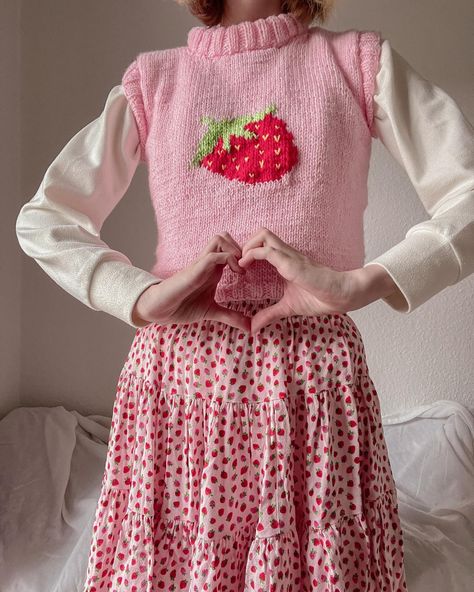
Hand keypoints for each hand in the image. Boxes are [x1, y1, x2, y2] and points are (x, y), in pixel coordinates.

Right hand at [132, 232, 251, 331]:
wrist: (159, 308)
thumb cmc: (182, 306)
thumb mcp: (212, 312)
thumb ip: (231, 317)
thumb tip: (250, 328)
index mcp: (213, 269)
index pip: (230, 248)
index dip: (245, 255)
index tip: (254, 271)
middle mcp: (208, 263)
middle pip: (225, 237)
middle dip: (242, 247)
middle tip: (249, 266)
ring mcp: (201, 264)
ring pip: (220, 239)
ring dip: (234, 250)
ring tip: (241, 269)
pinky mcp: (194, 270)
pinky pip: (213, 256)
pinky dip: (228, 259)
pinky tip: (236, 274)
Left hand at [238, 227, 377, 333]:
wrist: (340, 296)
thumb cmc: (319, 299)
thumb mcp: (287, 308)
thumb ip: (269, 314)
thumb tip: (253, 327)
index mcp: (284, 261)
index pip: (262, 245)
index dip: (247, 252)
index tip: (238, 269)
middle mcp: (285, 254)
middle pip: (260, 233)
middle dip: (244, 244)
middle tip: (236, 263)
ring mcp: (288, 256)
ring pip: (262, 235)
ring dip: (246, 246)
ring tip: (240, 263)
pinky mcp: (291, 262)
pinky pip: (267, 250)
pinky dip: (251, 255)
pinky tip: (244, 267)